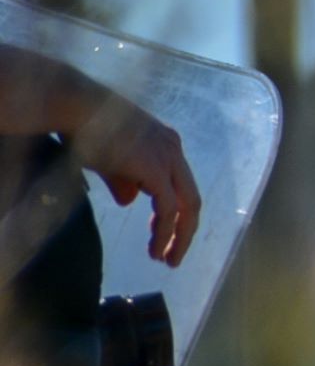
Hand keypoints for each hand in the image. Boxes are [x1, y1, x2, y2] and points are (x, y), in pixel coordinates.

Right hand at [70, 92, 200, 265]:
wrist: (72, 106)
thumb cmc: (82, 128)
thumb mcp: (109, 159)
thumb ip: (124, 180)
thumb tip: (130, 201)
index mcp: (166, 143)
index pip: (181, 184)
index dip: (176, 212)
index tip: (162, 233)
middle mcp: (173, 149)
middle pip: (192, 199)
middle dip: (185, 230)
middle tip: (175, 255)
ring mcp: (168, 158)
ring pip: (187, 207)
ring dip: (178, 237)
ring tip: (166, 259)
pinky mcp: (156, 170)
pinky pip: (169, 210)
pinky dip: (165, 233)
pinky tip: (156, 249)